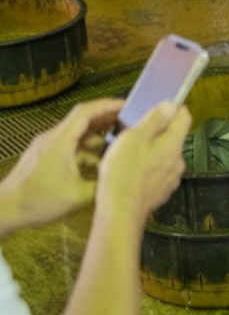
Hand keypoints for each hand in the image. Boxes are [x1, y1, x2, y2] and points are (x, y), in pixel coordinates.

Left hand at [0, 99, 122, 233]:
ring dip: (96, 135)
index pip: (85, 112)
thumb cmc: (39, 201)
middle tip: (129, 122)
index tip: (127, 106)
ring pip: (76, 132)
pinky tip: (97, 162)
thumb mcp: (78, 196)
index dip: (108, 106)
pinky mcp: (44, 155)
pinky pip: (69, 144)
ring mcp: (46, 146)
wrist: (4, 209)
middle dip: (106, 118)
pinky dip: (86, 148)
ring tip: (117, 144)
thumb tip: (123, 176)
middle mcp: (52, 138)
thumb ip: (103, 183)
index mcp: (60, 142)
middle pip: (82, 118)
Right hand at [96, 102, 191, 235]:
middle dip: (157, 132)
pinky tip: (131, 172)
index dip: (173, 108)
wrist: (120, 212)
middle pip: (173, 137)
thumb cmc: (123, 172)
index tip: (158, 105)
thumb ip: (154, 120)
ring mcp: (172, 178)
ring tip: (128, 153)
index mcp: (174, 144)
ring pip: (165, 156)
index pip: (184, 117)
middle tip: (134, 131)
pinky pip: (158, 172)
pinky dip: (148, 168)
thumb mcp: (134, 138)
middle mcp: (179, 161)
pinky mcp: (162, 192)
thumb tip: (172, 104)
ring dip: (152, 151)